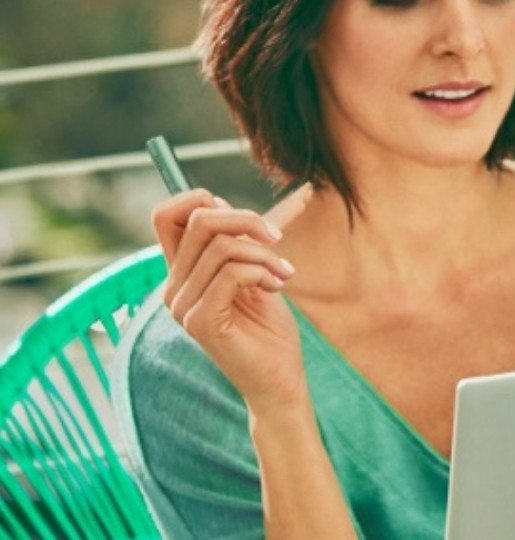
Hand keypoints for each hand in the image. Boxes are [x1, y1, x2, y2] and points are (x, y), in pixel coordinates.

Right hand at [152, 187, 311, 410]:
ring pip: (222, 246)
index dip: (199, 199)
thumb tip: (220, 198)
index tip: (242, 219)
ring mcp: (183, 306)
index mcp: (182, 273)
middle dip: (246, 218)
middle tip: (277, 239)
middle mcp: (173, 288)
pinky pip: (232, 273)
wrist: (280, 380)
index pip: (166, 216)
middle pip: (199, 220)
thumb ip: (237, 241)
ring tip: (284, 273)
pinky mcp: (201, 322)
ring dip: (264, 253)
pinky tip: (276, 286)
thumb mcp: (256, 271)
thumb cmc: (269, 329)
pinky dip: (262, 271)